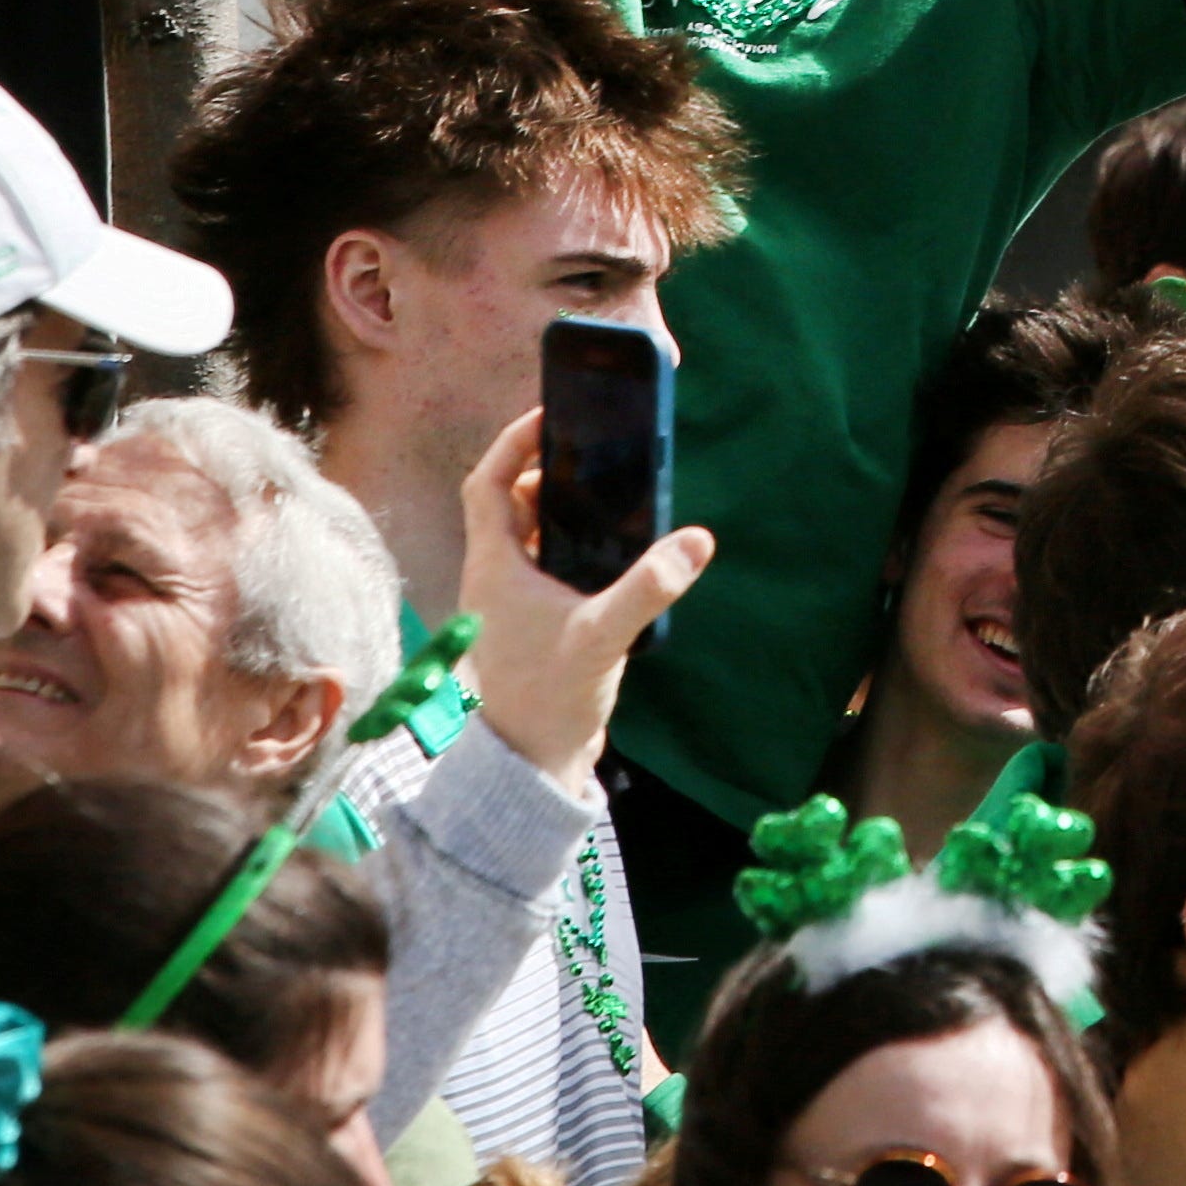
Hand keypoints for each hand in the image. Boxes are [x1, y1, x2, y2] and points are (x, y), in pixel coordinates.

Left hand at [453, 407, 713, 790]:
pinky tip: (610, 555)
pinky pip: (544, 566)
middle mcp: (494, 578)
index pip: (489, 483)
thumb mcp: (603, 635)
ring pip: (527, 535)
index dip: (515, 443)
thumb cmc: (549, 698)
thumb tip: (697, 540)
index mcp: (493, 567)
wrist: (531, 766)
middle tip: (595, 458)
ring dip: (560, 511)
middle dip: (550, 473)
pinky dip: (569, 547)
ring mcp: (510, 603)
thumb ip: (648, 587)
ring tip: (608, 498)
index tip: (551, 418)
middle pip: (511, 503)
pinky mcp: (532, 624)